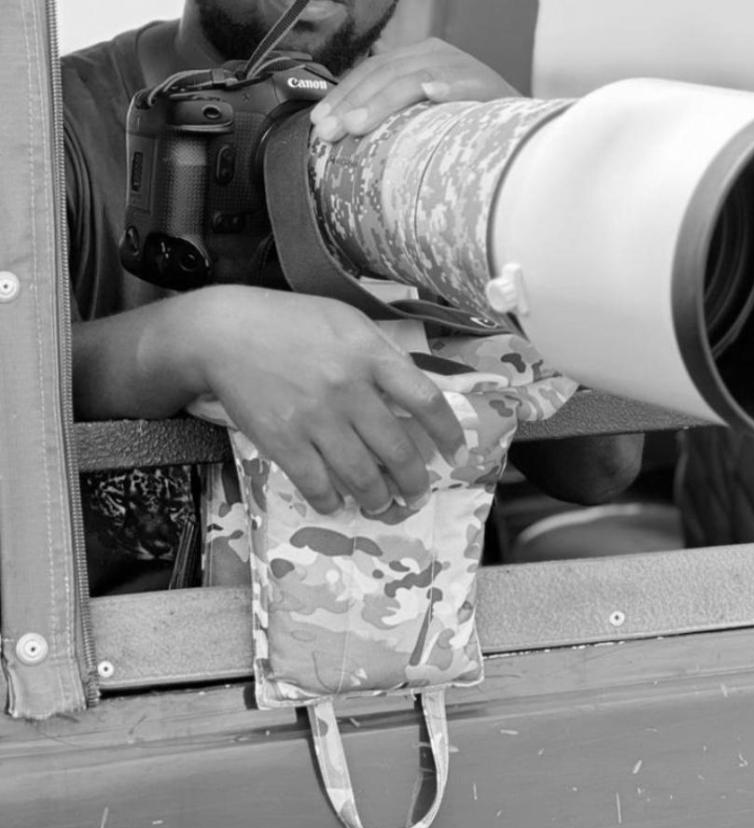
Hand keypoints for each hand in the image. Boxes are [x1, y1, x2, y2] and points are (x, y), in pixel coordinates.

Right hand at [186, 287, 465, 515]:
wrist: (224, 332)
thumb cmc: (290, 322)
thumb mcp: (347, 322)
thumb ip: (383, 354)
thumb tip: (415, 392)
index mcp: (369, 354)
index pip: (425, 400)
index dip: (448, 433)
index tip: (456, 454)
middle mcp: (348, 389)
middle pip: (396, 450)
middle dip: (414, 481)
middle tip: (417, 493)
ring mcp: (314, 418)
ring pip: (361, 476)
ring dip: (378, 499)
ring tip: (382, 505)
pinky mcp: (282, 441)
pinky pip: (317, 484)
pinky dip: (332, 501)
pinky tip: (338, 502)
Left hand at [308, 37, 517, 141]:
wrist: (521, 127)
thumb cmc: (463, 125)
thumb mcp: (420, 113)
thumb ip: (390, 113)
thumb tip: (341, 131)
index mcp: (417, 56)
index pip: (370, 71)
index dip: (341, 95)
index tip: (317, 124)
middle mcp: (436, 53)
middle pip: (383, 73)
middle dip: (351, 103)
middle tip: (328, 132)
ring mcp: (462, 65)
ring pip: (412, 79)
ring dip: (381, 103)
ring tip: (356, 125)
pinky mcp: (487, 83)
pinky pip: (463, 83)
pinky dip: (447, 88)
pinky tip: (432, 95)